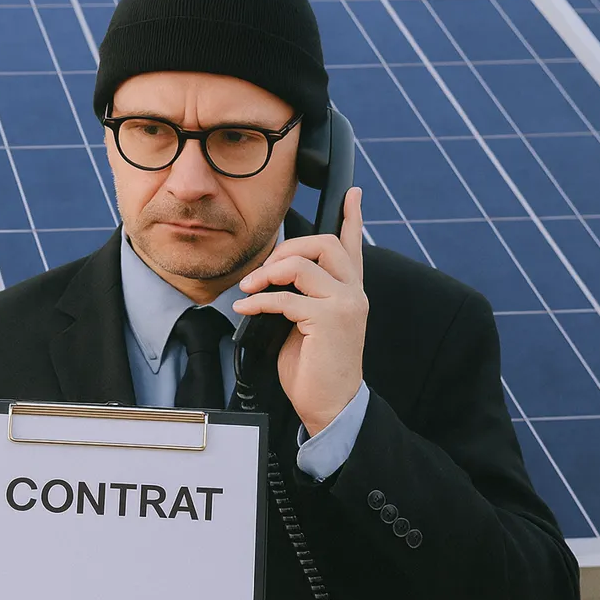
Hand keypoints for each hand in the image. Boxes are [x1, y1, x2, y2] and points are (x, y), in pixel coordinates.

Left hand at [233, 186, 367, 436]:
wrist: (331, 405)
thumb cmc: (316, 368)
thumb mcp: (307, 324)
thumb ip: (301, 296)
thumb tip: (272, 277)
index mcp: (350, 291)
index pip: (354, 246)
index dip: (353, 217)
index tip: (353, 194)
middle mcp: (353, 293)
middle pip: (323, 243)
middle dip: (286, 248)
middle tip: (261, 271)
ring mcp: (345, 304)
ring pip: (302, 265)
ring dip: (267, 273)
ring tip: (249, 290)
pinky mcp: (330, 320)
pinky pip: (286, 298)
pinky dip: (259, 301)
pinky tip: (245, 310)